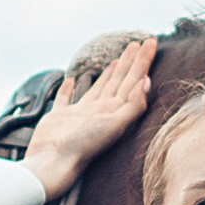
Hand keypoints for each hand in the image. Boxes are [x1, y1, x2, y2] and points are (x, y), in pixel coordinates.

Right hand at [22, 35, 158, 199]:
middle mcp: (100, 110)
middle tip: (139, 43)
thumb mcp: (114, 125)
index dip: (142, 61)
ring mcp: (80, 114)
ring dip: (108, 73)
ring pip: (99, 87)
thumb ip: (132, 105)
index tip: (151, 42)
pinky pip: (65, 98)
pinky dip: (68, 88)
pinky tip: (71, 79)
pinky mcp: (59, 117)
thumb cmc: (84, 146)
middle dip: (130, 61)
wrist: (53, 161)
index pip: (133, 80)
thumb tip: (147, 82)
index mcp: (114, 110)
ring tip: (116, 60)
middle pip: (120, 80)